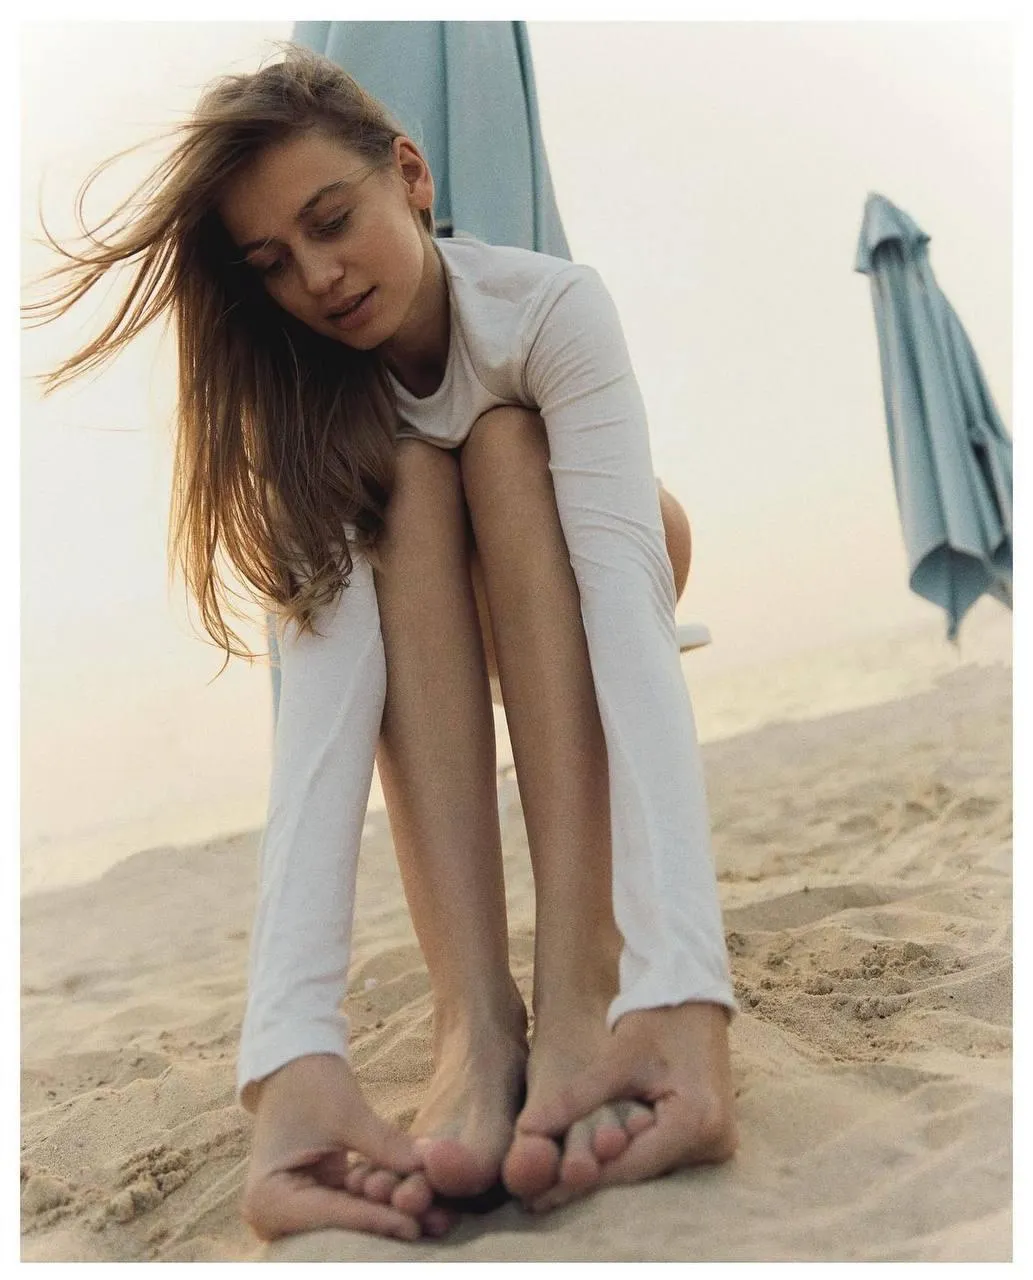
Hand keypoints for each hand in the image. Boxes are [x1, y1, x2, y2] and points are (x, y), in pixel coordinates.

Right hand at [242, 1053, 446, 1241]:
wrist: (293, 1065)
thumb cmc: (309, 1083)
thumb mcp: (347, 1114)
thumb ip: (386, 1145)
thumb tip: (430, 1166)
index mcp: (268, 1200)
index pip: (331, 1217)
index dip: (375, 1220)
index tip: (415, 1225)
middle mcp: (276, 1216)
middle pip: (341, 1227)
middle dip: (389, 1221)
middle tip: (436, 1224)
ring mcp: (297, 1210)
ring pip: (354, 1219)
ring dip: (394, 1212)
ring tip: (439, 1217)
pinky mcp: (318, 1199)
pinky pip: (355, 1206)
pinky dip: (385, 1200)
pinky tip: (424, 1200)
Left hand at [515, 1003, 736, 1210]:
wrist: (693, 999)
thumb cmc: (658, 1021)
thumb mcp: (616, 1060)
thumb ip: (574, 1099)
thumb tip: (527, 1130)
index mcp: (697, 1123)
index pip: (630, 1165)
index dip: (581, 1181)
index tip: (537, 1197)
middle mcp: (715, 1144)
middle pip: (640, 1174)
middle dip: (590, 1183)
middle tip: (538, 1201)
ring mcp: (715, 1145)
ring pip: (648, 1170)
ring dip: (607, 1173)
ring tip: (555, 1188)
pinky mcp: (707, 1141)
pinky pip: (659, 1158)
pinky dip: (626, 1158)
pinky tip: (589, 1165)